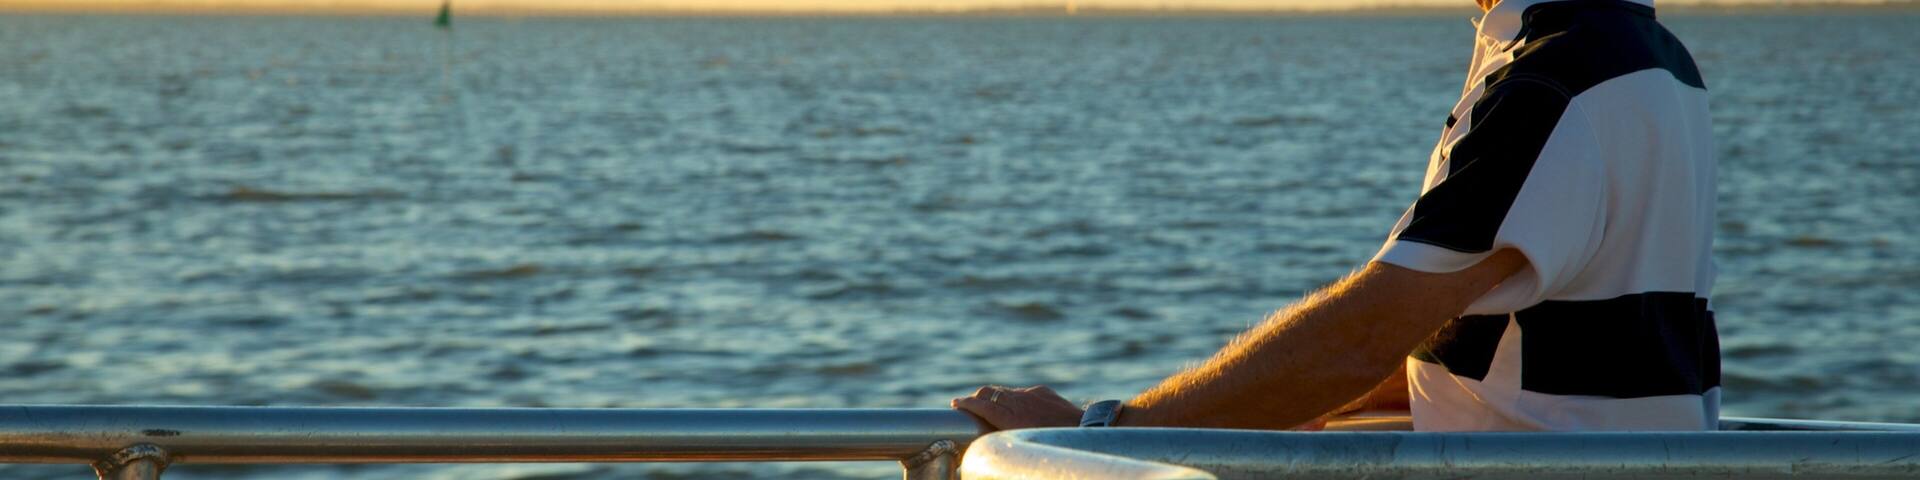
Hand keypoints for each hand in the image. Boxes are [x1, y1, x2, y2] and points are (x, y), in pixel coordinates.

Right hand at [951, 385, 1082, 431]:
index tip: (955, 404)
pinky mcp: (1041, 390)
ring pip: (1004, 391)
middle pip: (989, 392)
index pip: (983, 405)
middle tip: (966, 404)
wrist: (1085, 428)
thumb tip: (988, 438)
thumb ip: (1005, 435)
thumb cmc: (1053, 443)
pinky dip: (1011, 398)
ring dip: (992, 397)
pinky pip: (1020, 393)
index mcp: (1013, 418)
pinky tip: (1012, 407)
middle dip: (975, 397)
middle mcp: (1020, 402)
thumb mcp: (1024, 442)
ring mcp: (1031, 394)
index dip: (966, 403)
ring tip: (985, 406)